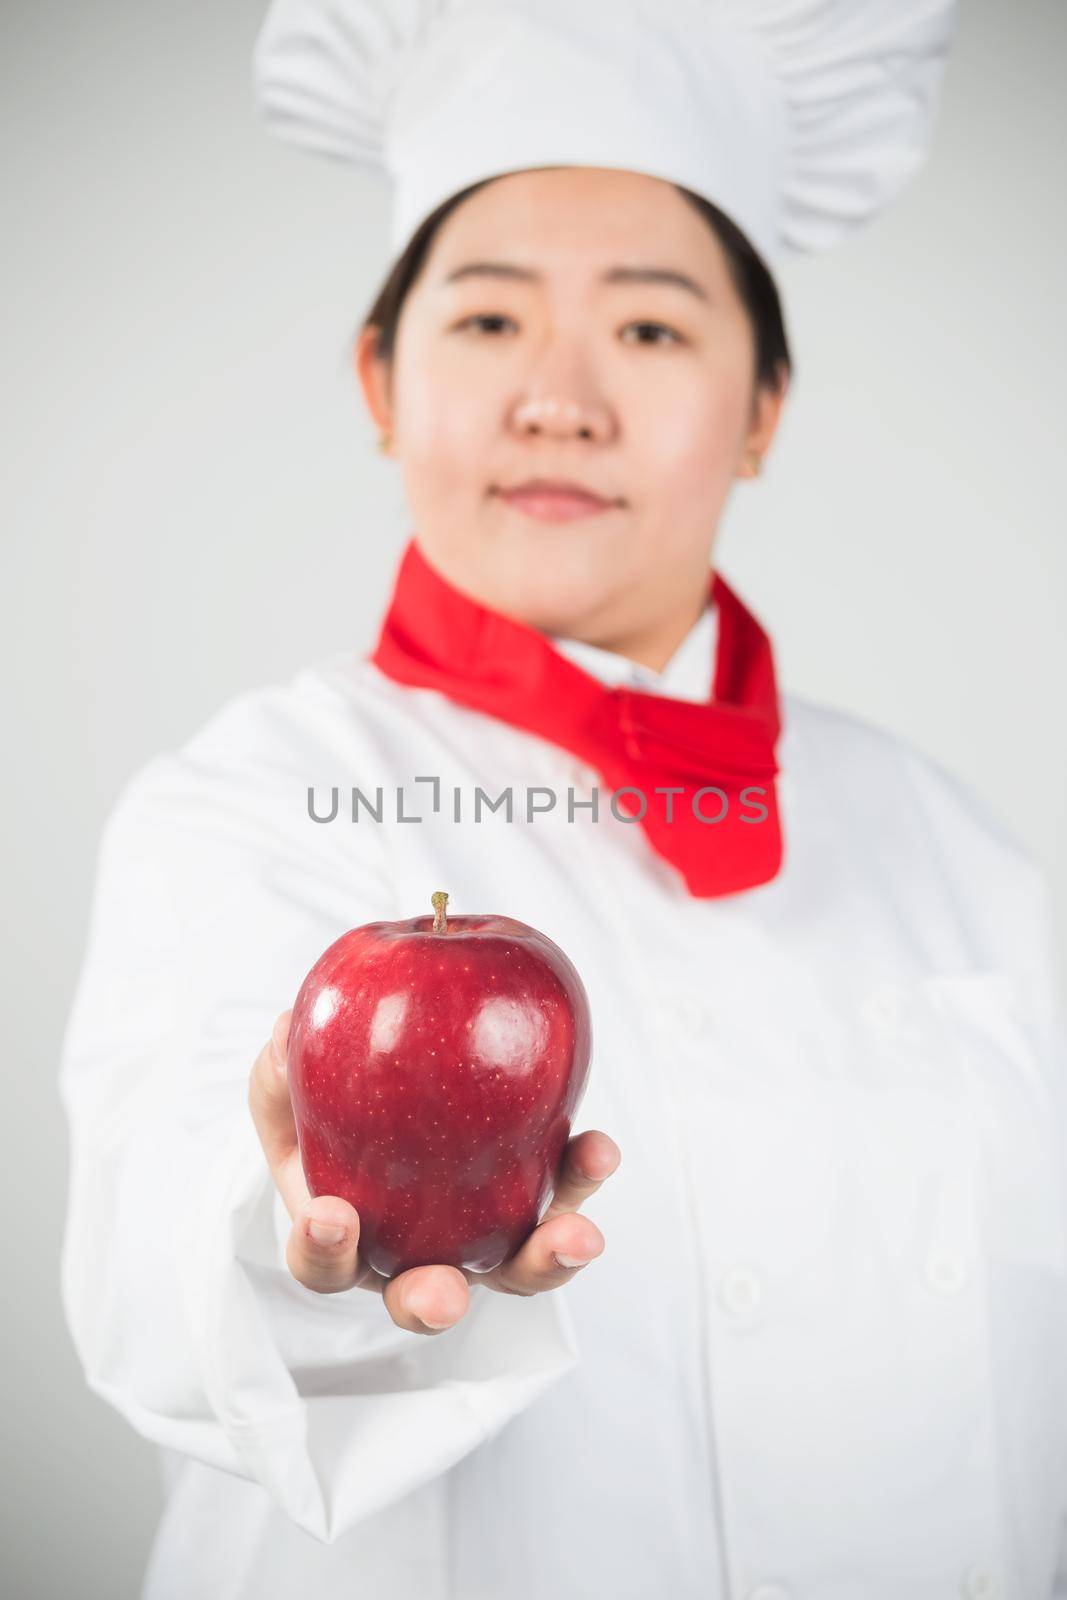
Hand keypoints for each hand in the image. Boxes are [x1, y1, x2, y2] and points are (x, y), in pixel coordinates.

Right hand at [248, 1008, 620, 1335]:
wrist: (402, 1085)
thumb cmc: (332, 1102)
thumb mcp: (292, 1084)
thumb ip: (283, 1067)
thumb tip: (285, 1032)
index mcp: (349, 1239)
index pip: (324, 1262)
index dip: (323, 1249)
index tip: (330, 1216)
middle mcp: (419, 1256)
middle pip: (425, 1299)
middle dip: (434, 1303)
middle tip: (444, 1296)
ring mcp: (485, 1236)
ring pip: (516, 1270)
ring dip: (546, 1260)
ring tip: (576, 1237)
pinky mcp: (537, 1198)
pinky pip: (562, 1195)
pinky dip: (581, 1176)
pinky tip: (597, 1149)